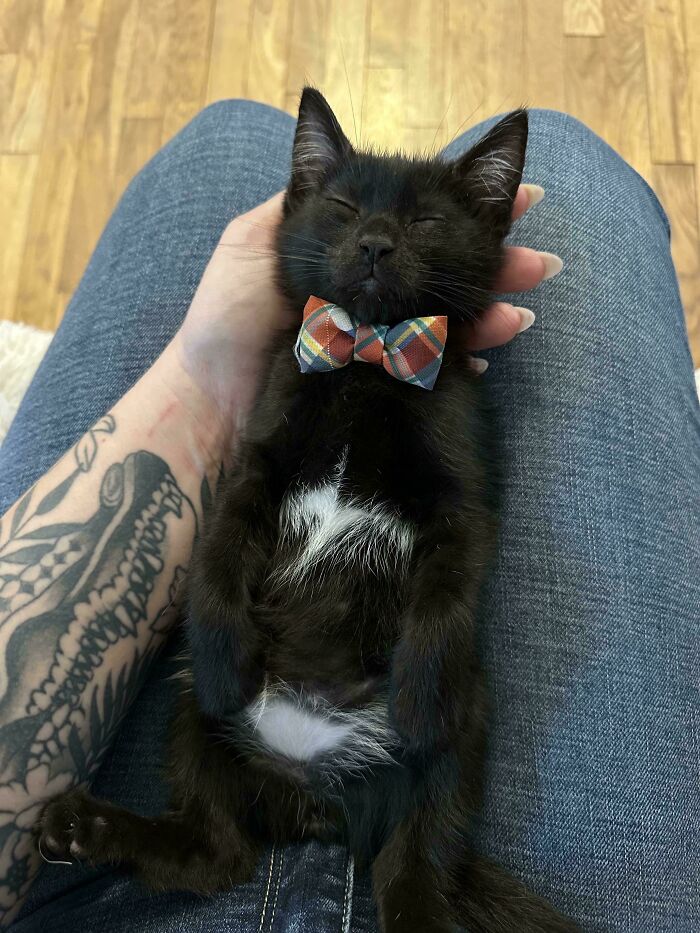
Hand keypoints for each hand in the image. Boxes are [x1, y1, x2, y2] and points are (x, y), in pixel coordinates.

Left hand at [168, 185, 560, 459]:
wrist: (211, 397)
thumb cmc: (225, 318)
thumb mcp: (254, 242)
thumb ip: (301, 201)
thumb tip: (331, 147)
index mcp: (353, 254)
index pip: (418, 223)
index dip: (465, 210)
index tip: (518, 198)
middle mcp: (374, 294)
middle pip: (447, 273)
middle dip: (496, 266)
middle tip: (538, 265)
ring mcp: (378, 342)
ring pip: (446, 323)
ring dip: (489, 316)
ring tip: (520, 312)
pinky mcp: (377, 383)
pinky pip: (428, 372)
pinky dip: (459, 365)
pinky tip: (482, 360)